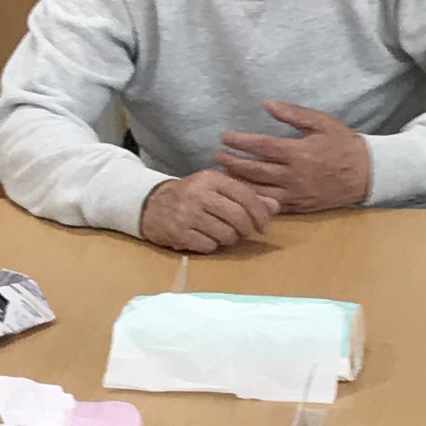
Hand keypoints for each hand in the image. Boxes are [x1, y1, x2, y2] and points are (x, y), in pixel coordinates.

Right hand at [139, 168, 276, 255]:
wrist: (150, 204)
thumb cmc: (191, 196)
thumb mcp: (217, 190)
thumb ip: (247, 196)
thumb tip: (275, 206)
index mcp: (210, 179)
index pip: (245, 196)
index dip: (260, 214)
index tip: (264, 226)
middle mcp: (198, 194)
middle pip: (238, 218)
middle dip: (246, 229)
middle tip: (243, 232)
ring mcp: (186, 214)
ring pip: (225, 234)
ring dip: (229, 239)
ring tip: (221, 233)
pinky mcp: (177, 233)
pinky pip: (208, 246)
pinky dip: (211, 246)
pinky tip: (204, 238)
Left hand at [217, 103, 373, 215]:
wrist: (366, 174)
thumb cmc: (343, 144)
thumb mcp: (321, 122)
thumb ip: (293, 114)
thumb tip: (267, 104)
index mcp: (298, 153)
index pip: (260, 146)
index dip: (239, 142)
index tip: (224, 137)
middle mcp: (293, 175)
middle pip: (254, 170)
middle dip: (232, 163)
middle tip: (215, 157)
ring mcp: (295, 194)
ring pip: (259, 191)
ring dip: (238, 183)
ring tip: (223, 175)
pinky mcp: (299, 206)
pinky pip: (272, 205)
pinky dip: (254, 200)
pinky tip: (242, 194)